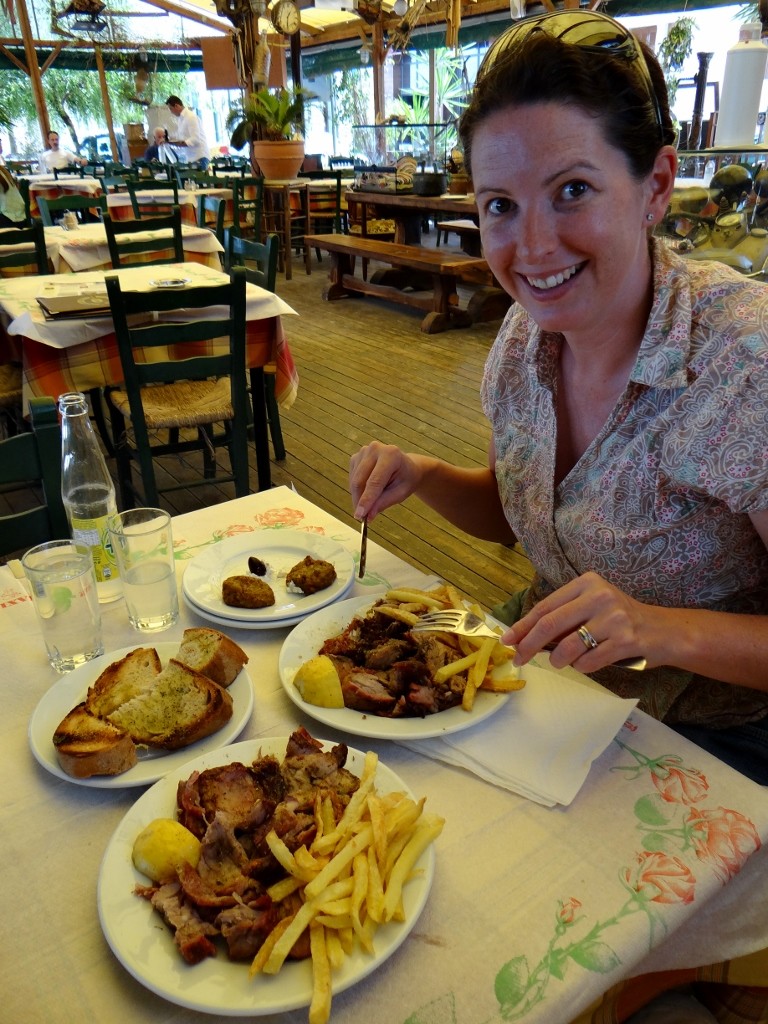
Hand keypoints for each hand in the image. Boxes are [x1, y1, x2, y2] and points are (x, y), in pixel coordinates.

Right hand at [349, 441, 421, 520]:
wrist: (405, 467)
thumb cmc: (405, 480)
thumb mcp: (400, 493)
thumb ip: (383, 503)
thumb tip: (367, 516)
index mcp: (391, 455)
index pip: (374, 482)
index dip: (366, 500)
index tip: (359, 516)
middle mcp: (375, 449)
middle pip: (360, 480)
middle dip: (359, 501)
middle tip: (361, 517)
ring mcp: (364, 451)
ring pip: (354, 481)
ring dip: (358, 497)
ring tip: (369, 505)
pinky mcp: (356, 457)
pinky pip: (352, 478)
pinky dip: (357, 490)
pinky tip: (367, 491)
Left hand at [503, 571, 649, 671]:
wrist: (665, 631)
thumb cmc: (622, 620)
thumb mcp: (594, 607)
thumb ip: (565, 617)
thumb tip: (525, 637)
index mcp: (587, 583)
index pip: (546, 606)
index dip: (523, 625)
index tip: (507, 640)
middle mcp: (599, 596)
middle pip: (551, 624)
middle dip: (529, 645)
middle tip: (519, 659)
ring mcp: (614, 618)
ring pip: (568, 646)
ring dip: (559, 660)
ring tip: (562, 661)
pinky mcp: (625, 640)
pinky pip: (588, 662)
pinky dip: (582, 667)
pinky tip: (589, 662)